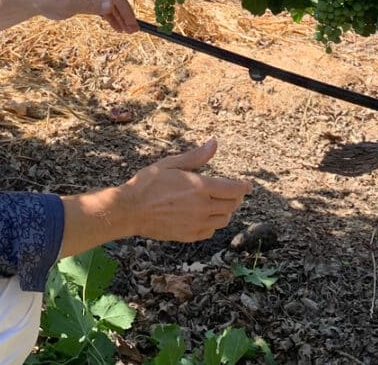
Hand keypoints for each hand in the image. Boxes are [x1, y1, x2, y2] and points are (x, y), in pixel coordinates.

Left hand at [30, 0, 137, 33]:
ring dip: (120, 17)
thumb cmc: (48, 1)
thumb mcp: (68, 5)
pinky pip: (102, 7)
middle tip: (134, 31)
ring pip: (110, 4)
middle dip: (126, 14)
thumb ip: (90, 5)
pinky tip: (116, 27)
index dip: (126, 10)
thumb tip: (112, 4)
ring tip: (128, 32)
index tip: (132, 25)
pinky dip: (110, 17)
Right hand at [121, 139, 251, 241]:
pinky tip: (205, 216)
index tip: (247, 185)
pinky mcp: (189, 235)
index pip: (234, 189)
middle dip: (236, 197)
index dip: (244, 186)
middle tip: (233, 192)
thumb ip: (196, 156)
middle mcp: (202, 207)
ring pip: (223, 219)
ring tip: (219, 203)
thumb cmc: (148, 184)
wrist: (130, 210)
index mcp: (200, 187)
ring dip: (226, 210)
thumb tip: (214, 143)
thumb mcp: (171, 164)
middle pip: (232, 204)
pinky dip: (213, 223)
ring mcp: (196, 223)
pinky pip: (210, 231)